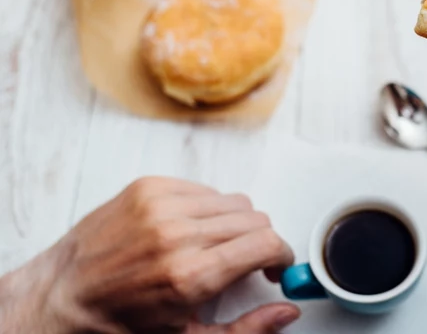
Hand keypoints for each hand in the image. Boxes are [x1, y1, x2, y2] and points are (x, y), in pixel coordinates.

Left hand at [1, 177, 297, 332]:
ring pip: (234, 201)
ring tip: (212, 247)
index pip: (266, 243)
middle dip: (259, 243)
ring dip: (234, 225)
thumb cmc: (118, 322)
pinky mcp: (148, 187)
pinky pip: (204, 188)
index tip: (276, 264)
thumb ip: (245, 329)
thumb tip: (286, 310)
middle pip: (255, 220)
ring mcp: (161, 205)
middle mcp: (176, 234)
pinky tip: (189, 230)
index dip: (282, 255)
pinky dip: (206, 209)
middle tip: (246, 262)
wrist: (61, 297)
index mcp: (189, 276)